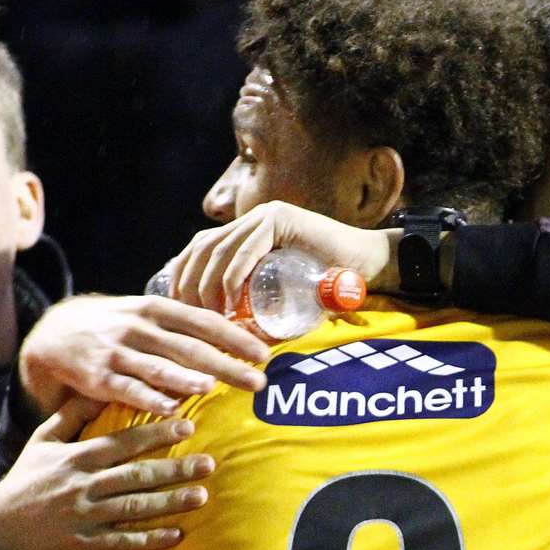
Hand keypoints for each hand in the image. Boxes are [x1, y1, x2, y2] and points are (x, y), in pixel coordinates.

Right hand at [0, 398, 210, 549]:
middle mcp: (84, 485)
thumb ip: (70, 416)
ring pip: (135, 507)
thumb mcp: (41, 442)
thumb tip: (94, 387)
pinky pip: (123, 540)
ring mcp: (85, 516)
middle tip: (210, 462)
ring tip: (202, 495)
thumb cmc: (25, 479)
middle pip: (136, 475)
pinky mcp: (85, 543)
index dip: (156, 434)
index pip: (123, 442)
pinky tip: (177, 534)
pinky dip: (150, 538)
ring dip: (170, 502)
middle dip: (175, 469)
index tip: (187, 426)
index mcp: (77, 458)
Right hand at [18, 294, 270, 417]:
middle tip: (259, 382)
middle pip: (190, 347)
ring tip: (213, 388)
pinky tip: (171, 409)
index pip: (204, 322)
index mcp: (157, 309)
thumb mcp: (147, 315)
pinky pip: (129, 389)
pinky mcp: (99, 376)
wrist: (55, 333)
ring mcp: (118, 351)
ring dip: (187, 379)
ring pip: (159, 366)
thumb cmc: (117, 326)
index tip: (265, 353)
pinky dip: (150, 399)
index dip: (235, 337)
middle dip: (227, 364)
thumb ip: (184, 326)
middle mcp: (139, 327)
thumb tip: (237, 335)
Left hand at [170, 200, 393, 316]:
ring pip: (219, 248)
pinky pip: (246, 250)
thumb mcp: (283, 291)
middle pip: (204, 246)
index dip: (184, 274)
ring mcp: (268, 216)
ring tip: (208, 315)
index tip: (178, 306)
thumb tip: (228, 333)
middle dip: (188, 281)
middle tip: (187, 316)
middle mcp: (254, 217)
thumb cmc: (332, 285)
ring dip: (208, 284)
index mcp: (248, 229)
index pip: (203, 247)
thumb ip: (258, 299)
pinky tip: (230, 303)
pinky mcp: (282, 221)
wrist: (371, 265)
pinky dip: (232, 277)